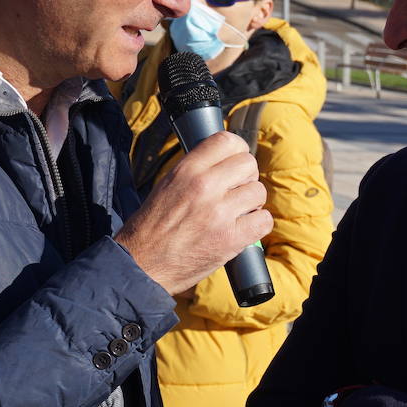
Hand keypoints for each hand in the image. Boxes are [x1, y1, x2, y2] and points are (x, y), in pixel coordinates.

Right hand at [114, 132, 271, 294]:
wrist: (142, 265)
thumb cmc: (152, 227)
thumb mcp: (167, 185)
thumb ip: (195, 170)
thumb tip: (224, 162)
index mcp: (186, 170)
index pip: (227, 141)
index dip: (237, 150)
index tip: (235, 161)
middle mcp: (204, 186)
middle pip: (248, 164)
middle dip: (246, 177)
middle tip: (235, 191)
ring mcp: (220, 213)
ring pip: (258, 191)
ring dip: (251, 202)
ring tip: (237, 212)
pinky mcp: (231, 239)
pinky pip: (264, 220)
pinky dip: (257, 225)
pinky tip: (243, 229)